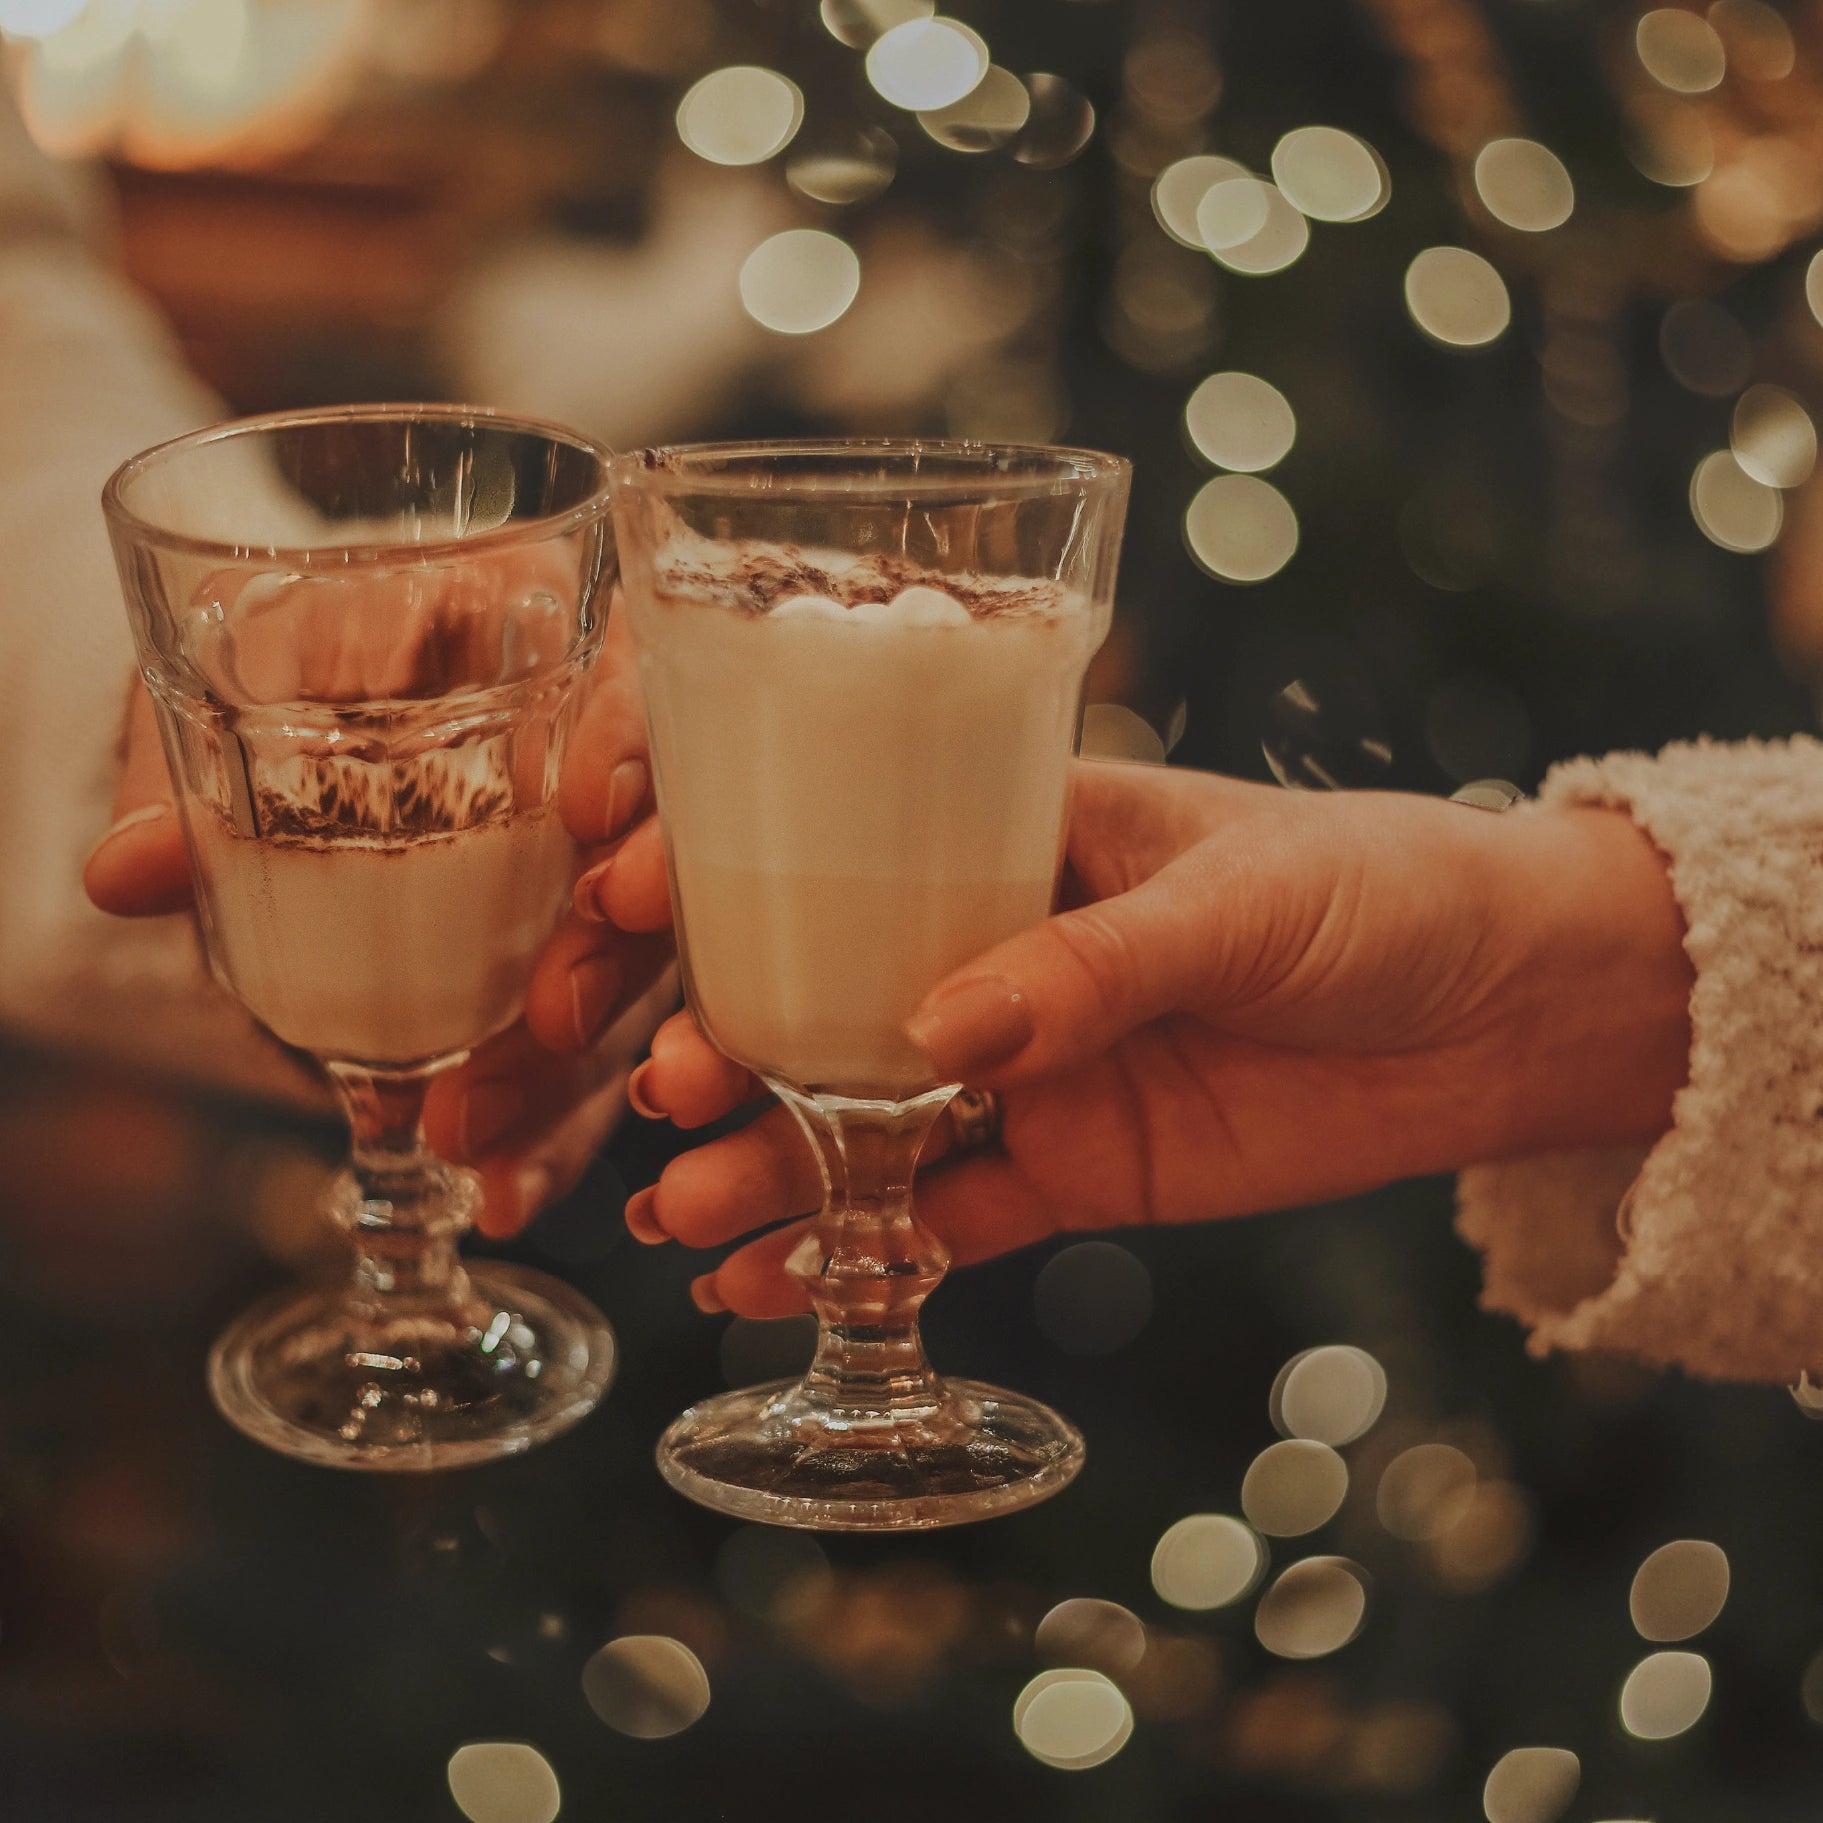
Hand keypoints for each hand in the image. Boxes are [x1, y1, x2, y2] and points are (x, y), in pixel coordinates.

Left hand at [84, 585, 677, 1239]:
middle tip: (548, 1016)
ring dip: (574, 1074)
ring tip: (474, 1134)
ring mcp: (616, 896)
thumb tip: (132, 871)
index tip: (588, 806)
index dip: (634, 748)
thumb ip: (201, 757)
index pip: (645, 691)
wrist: (352, 688)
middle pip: (671, 873)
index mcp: (573, 660)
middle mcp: (624, 785)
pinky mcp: (591, 993)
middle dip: (617, 952)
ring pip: (647, 992)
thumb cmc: (322, 646)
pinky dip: (555, 1137)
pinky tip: (502, 1192)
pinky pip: (600, 1067)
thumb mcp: (253, 679)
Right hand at [621, 761, 1693, 1316]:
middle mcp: (993, 950)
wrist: (1501, 1011)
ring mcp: (1024, 1069)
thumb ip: (1093, 965)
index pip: (838, 838)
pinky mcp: (1070, 1170)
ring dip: (764, 1161)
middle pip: (819, 993)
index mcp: (1016, 834)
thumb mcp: (1238, 899)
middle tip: (662, 1084)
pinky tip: (762, 1280)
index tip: (630, 891)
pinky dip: (854, 1253)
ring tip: (674, 1209)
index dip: (724, 862)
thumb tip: (936, 1033)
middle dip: (722, 1036)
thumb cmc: (1374, 891)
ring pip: (859, 1119)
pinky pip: (940, 1220)